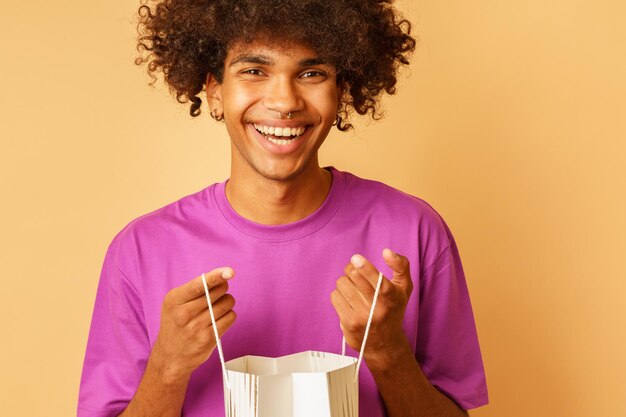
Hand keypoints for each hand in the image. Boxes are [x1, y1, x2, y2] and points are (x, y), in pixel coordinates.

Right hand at [151, 267, 236, 381]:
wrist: (170, 356)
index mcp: (174, 300)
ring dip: (226, 302)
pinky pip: (230, 317)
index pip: (199, 284)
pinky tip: (219, 319)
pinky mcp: (208, 339)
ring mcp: (196, 327)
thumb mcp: (175, 303)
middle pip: (218, 291)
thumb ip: (196, 289)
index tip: (230, 272)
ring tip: (216, 309)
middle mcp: (184, 313)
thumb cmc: (176, 323)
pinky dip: (229, 315)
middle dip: (221, 289)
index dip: (216, 276)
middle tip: (215, 296)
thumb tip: (223, 277)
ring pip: (226, 303)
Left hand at [330, 248, 413, 369]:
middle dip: (352, 269)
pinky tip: (347, 299)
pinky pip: (335, 297)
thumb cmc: (393, 309)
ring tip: (352, 287)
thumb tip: (387, 252)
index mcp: (393, 298)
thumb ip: (401, 266)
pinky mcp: (349, 324)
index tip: (356, 258)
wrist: (385, 344)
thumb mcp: (404, 288)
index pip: (380, 283)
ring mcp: (363, 318)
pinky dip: (338, 294)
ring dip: (344, 281)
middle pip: (356, 278)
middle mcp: (379, 309)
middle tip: (354, 270)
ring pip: (343, 285)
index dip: (367, 269)